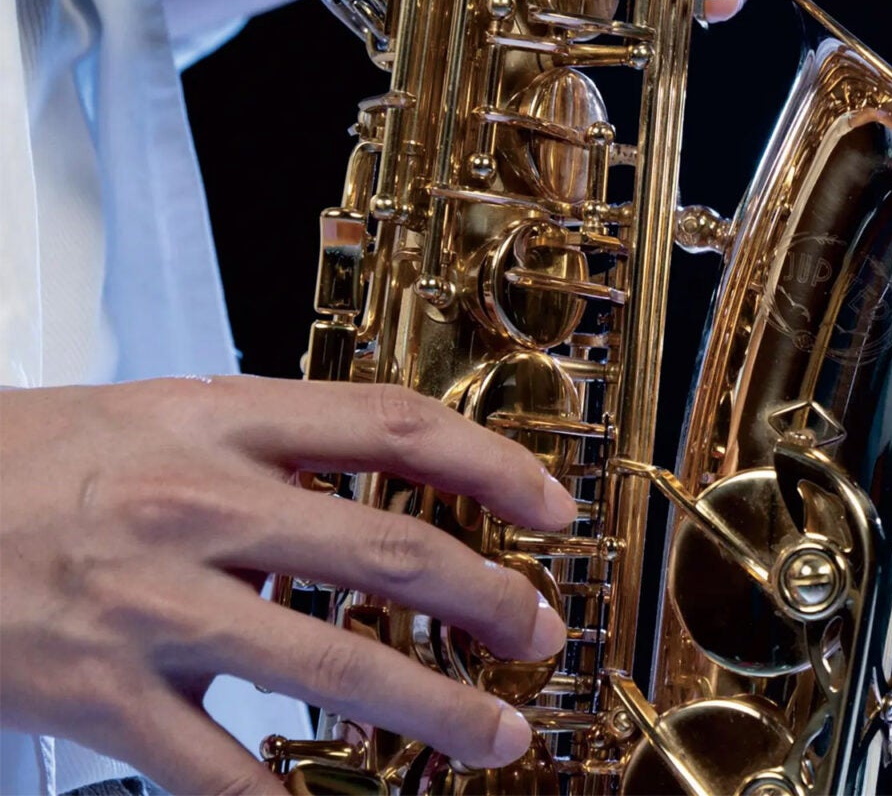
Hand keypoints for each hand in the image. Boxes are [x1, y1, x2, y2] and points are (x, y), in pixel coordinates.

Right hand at [0, 377, 579, 793]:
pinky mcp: (99, 695)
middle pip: (388, 550)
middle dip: (489, 599)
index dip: (492, 464)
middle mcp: (194, 505)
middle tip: (539, 635)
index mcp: (215, 422)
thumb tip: (368, 498)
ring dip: (433, 706)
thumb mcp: (149, 417)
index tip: (552, 506)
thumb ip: (260, 449)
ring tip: (493, 734)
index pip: (390, 426)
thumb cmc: (20, 465)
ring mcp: (150, 604)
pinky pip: (218, 770)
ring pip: (331, 663)